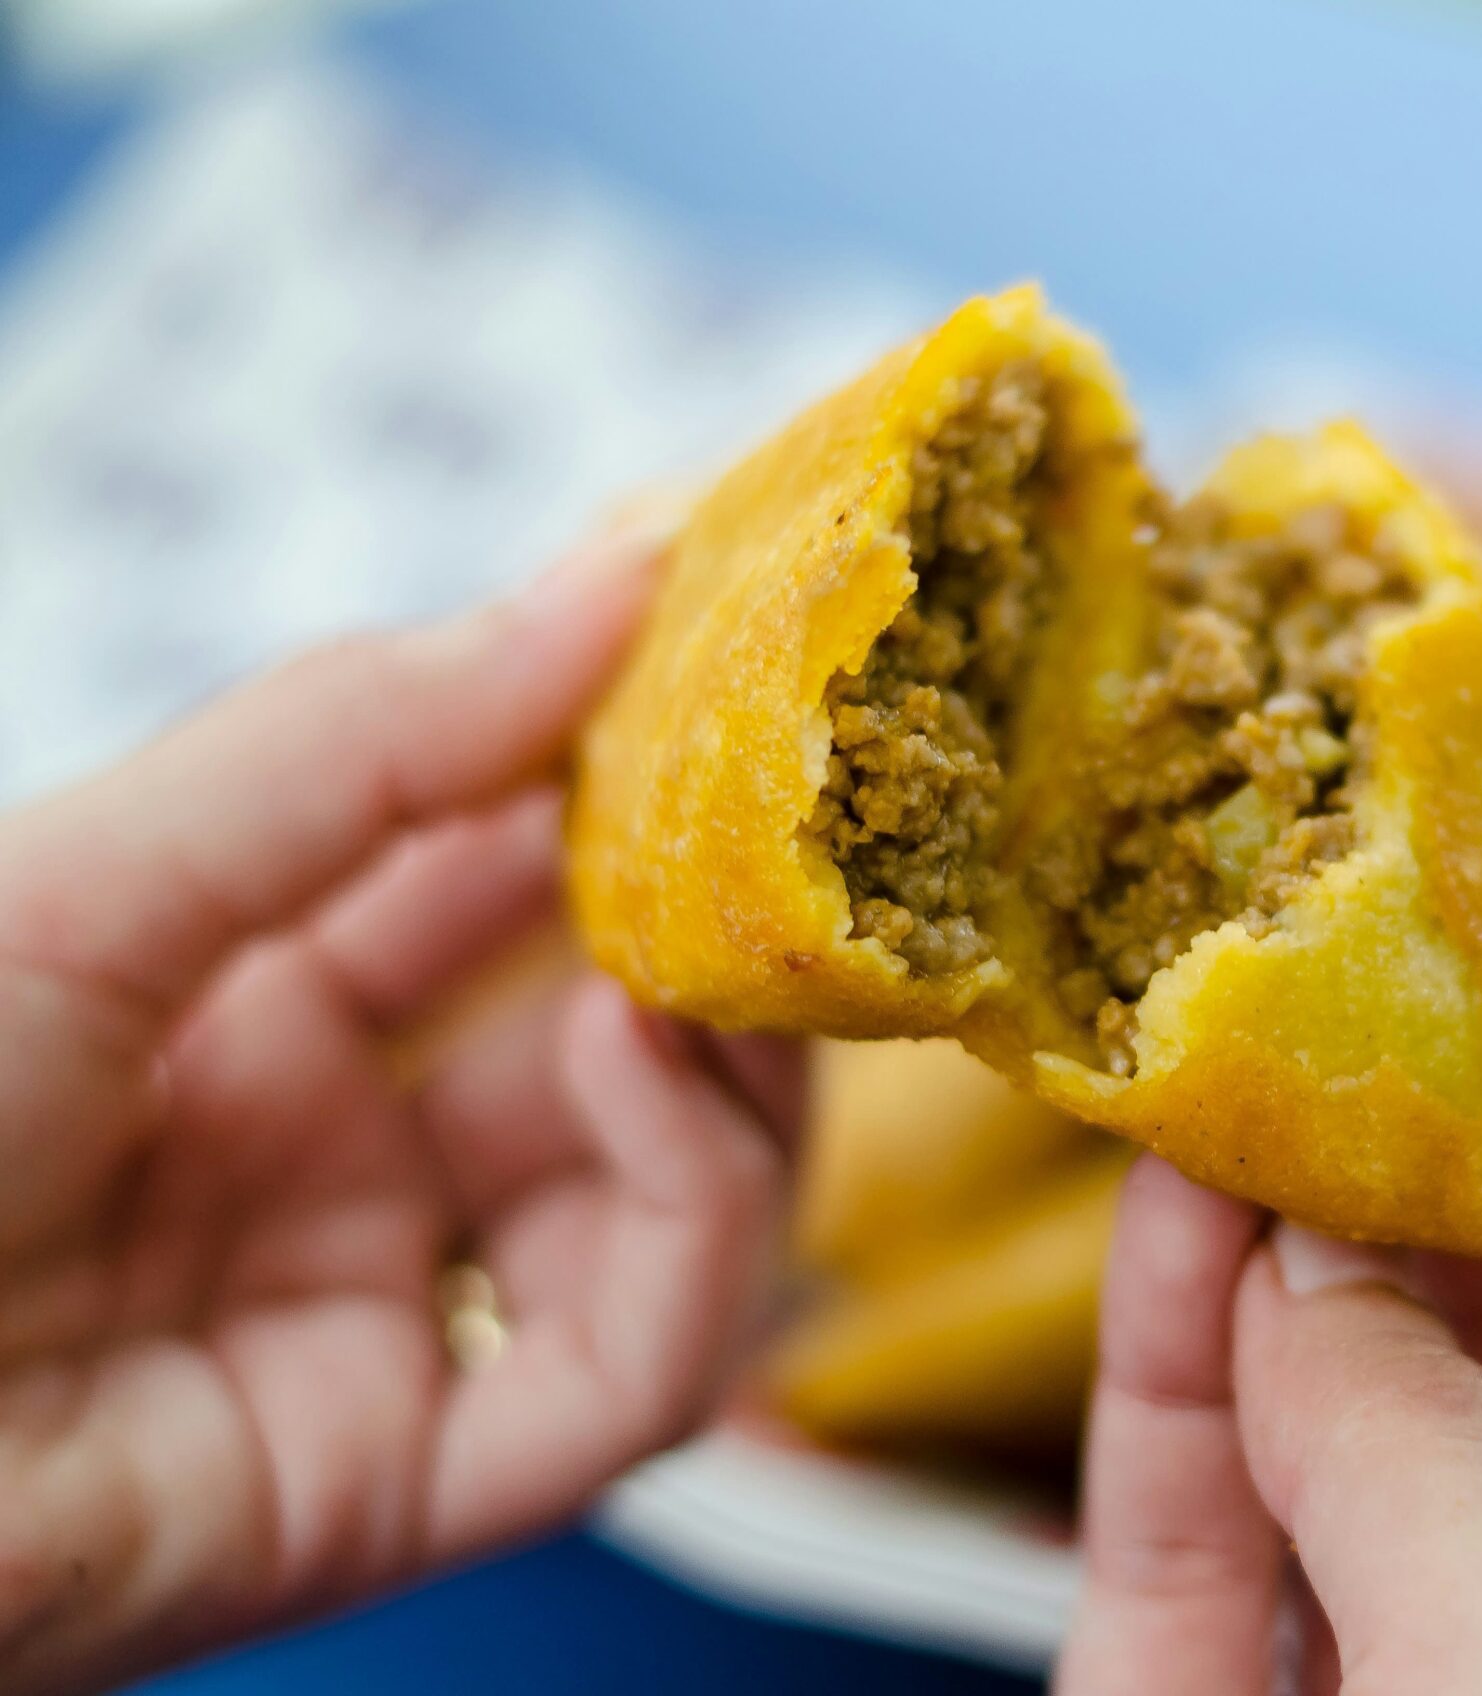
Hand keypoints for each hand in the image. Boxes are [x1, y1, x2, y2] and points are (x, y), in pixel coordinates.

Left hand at [0, 533, 792, 1693]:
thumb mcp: (93, 883)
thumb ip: (357, 743)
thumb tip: (612, 576)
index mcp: (248, 1021)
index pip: (506, 886)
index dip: (624, 782)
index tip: (727, 662)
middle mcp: (340, 1173)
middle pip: (625, 1048)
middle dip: (720, 935)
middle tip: (792, 817)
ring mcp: (385, 1327)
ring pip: (676, 1215)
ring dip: (734, 1072)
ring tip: (696, 961)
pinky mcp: (411, 1486)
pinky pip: (630, 1376)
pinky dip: (691, 1220)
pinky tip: (638, 1072)